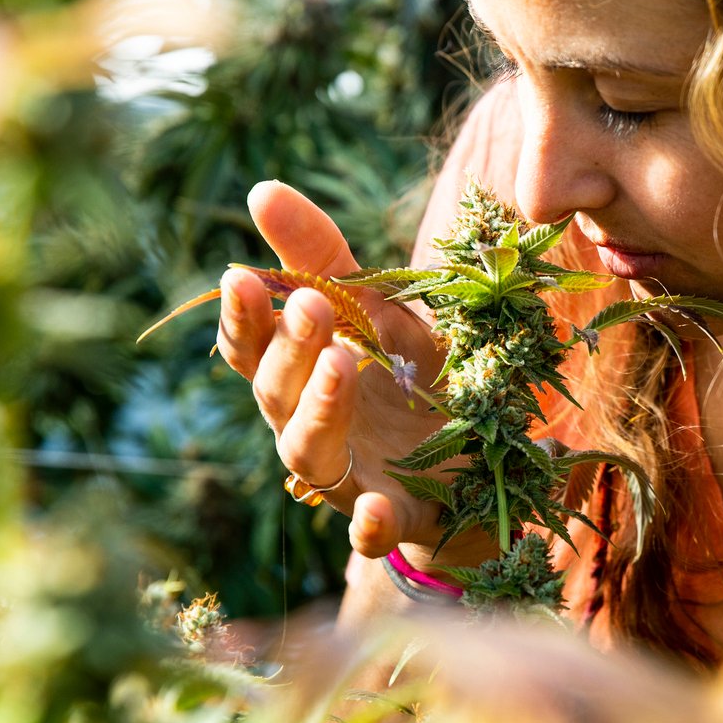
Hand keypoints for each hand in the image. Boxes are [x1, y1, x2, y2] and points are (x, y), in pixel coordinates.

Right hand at [216, 180, 456, 559]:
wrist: (481, 464)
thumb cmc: (409, 380)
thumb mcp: (377, 312)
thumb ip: (323, 259)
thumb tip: (260, 189)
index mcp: (301, 375)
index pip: (250, 347)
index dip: (242, 317)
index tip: (240, 274)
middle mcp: (309, 428)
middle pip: (274, 393)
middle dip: (289, 348)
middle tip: (313, 304)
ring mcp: (351, 478)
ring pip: (308, 454)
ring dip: (319, 411)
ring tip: (342, 365)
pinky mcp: (400, 517)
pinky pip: (374, 533)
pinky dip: (370, 528)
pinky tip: (375, 513)